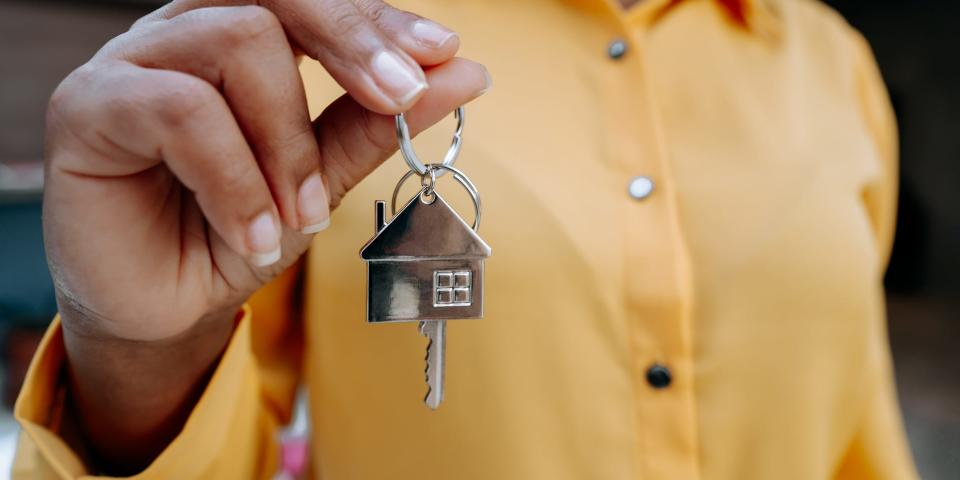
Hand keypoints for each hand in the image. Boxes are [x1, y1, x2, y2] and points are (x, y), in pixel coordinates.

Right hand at [42, 0, 487, 470]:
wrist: (168, 307)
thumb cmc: (238, 231)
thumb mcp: (321, 179)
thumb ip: (376, 122)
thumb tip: (464, 71)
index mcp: (239, 34)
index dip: (377, 19)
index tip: (442, 52)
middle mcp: (185, 32)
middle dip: (350, 42)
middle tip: (401, 98)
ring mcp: (132, 60)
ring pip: (236, 43)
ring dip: (287, 142)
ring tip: (300, 216)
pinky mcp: (88, 106)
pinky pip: (181, 110)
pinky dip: (237, 178)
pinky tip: (256, 232)